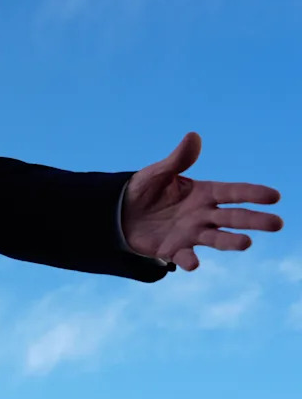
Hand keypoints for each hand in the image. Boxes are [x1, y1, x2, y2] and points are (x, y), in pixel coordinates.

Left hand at [122, 132, 282, 270]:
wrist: (119, 214)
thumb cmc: (143, 190)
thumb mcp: (158, 173)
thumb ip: (177, 160)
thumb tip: (193, 136)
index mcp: (203, 193)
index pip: (233, 192)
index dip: (253, 194)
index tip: (274, 196)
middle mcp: (203, 214)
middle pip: (234, 217)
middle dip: (255, 220)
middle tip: (277, 223)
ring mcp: (191, 233)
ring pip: (217, 238)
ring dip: (231, 242)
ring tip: (246, 243)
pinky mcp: (174, 249)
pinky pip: (185, 257)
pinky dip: (189, 261)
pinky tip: (193, 263)